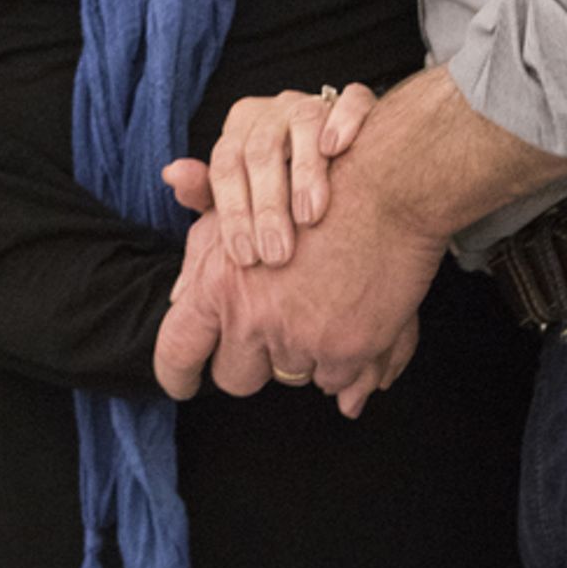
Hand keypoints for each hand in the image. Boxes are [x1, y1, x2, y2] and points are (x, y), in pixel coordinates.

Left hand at [155, 148, 445, 415]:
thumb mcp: (243, 205)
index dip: (178, 374)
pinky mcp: (344, 352)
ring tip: (328, 301)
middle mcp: (251, 316)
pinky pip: (333, 382)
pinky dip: (344, 359)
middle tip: (283, 322)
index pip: (176, 350)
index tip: (186, 384)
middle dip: (253, 362)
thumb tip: (177, 296)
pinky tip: (354, 315)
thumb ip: (203, 249)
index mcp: (218, 280)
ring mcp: (298, 338)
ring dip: (304, 352)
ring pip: (289, 376)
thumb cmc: (316, 184)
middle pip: (233, 377)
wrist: (390, 183)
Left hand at [162, 83, 375, 267]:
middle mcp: (274, 110)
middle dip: (267, 205)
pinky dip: (343, 121)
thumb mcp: (243, 201)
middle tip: (276, 254)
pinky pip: (350, 101)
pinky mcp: (354, 101)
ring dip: (304, 171)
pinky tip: (336, 149)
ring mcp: (314, 102)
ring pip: (303, 123)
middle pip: (261, 149)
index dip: (233, 212)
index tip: (245, 257)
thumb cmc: (285, 191)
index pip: (225, 165)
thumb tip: (172, 197)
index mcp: (241, 128)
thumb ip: (206, 201)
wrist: (352, 169)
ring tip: (309, 217)